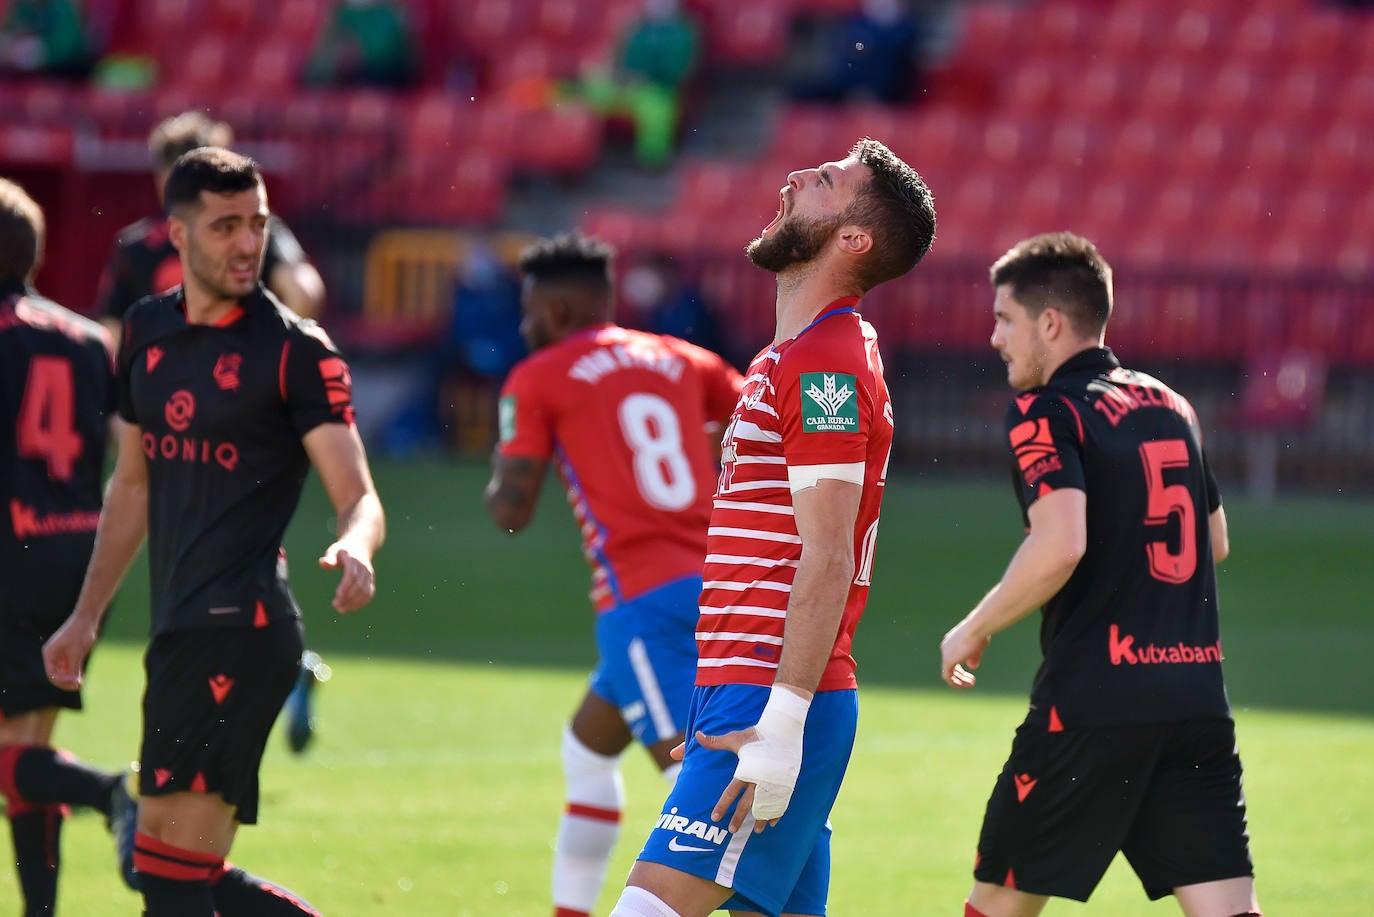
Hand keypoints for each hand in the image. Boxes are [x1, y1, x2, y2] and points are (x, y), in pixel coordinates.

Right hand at [42, 615, 98, 690]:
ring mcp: (62, 655)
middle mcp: (53, 656)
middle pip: (57, 674)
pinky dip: (76, 673)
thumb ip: (73, 666)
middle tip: (78, 686)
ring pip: (64, 672)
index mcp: (49, 654)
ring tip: (82, 683)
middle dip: (66, 682)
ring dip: (72, 679)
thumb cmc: (80, 632)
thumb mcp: (76, 651)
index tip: (74, 683)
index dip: (62, 681)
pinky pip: (71, 668)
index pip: (51, 673)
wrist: (87, 619)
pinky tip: (83, 678)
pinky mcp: (71, 654)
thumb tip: (71, 681)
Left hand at [319, 543, 374, 612]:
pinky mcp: (371, 581)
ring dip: (354, 602)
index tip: (338, 595)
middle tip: (336, 605)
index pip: (351, 574)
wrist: (360, 547)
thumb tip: (323, 563)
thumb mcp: (334, 551)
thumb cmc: (342, 551)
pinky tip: (352, 608)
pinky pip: (369, 594)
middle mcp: (364, 568)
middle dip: (348, 597)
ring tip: (341, 610)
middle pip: (358, 585)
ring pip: (364, 591)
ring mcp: (369, 575)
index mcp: (354, 560)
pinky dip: (362, 602)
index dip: (346, 585)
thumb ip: (329, 558)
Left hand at [698, 684, 808, 833]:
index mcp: (746, 770)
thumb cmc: (756, 734)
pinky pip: (781, 801)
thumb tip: (696, 736)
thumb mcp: (735, 738)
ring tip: (757, 831)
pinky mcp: (786, 782)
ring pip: (766, 806)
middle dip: (739, 817)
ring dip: (761, 819)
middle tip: (731, 830)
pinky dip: (777, 812)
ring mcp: (774, 783)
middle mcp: (760, 779)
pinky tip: (773, 821)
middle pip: (747, 804)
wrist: (783, 729)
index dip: (722, 805)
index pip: (731, 792)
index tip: (715, 817)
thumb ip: (715, 742)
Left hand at [940, 620, 988, 688]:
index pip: (953, 656)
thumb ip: (974, 656)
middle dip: (961, 675)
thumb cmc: (980, 634)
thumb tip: (971, 667)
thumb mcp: (979, 645)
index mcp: (951, 640)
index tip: (973, 668)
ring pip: (948, 672)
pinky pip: (947, 676)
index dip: (961, 664)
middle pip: (950, 665)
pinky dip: (955, 683)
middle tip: (972, 681)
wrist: (976, 628)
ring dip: (959, 681)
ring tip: (971, 684)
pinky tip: (963, 686)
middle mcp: (946, 647)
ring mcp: (945, 654)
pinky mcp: (948, 660)